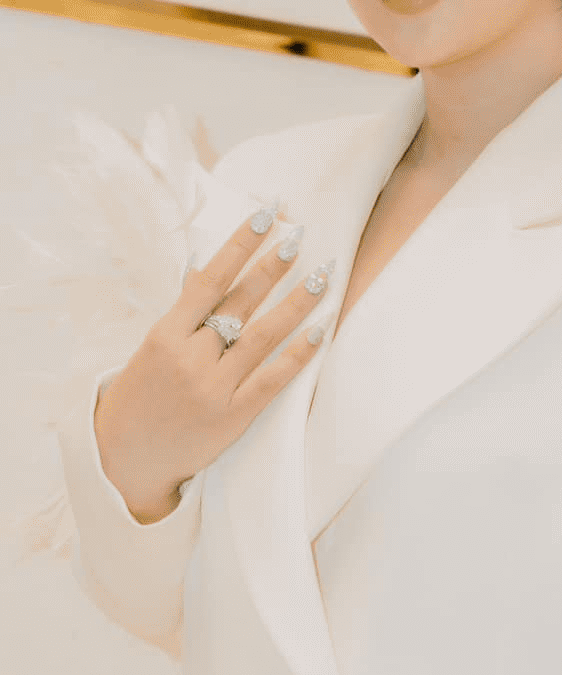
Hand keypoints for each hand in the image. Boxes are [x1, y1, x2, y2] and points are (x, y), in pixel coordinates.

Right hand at [93, 210, 331, 521]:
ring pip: (264, 335)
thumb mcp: (151, 349)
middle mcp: (190, 357)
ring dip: (297, 302)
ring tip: (323, 274)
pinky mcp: (234, 415)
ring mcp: (214, 387)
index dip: (239, 245)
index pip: (210, 279)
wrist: (125, 458)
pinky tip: (321, 328)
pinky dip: (299, 352)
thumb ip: (184, 313)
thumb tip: (206, 266)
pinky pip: (274, 377)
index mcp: (165, 334)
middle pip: (241, 302)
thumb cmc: (140, 396)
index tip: (265, 216)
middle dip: (273, 266)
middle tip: (301, 235)